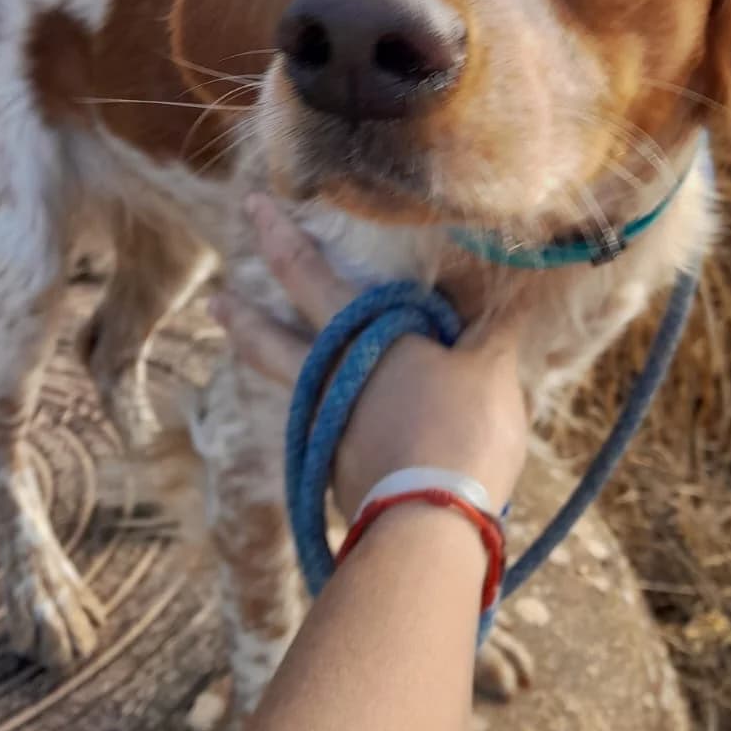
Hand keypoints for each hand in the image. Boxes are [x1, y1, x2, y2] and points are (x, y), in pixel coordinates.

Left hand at [213, 195, 529, 517]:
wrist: (430, 524)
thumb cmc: (460, 429)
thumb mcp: (490, 368)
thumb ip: (493, 328)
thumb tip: (516, 284)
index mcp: (361, 336)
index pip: (307, 272)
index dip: (279, 236)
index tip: (253, 205)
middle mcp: (329, 377)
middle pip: (271, 338)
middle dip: (242, 312)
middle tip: (214, 298)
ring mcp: (325, 427)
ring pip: (286, 384)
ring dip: (263, 359)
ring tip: (245, 342)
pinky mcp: (335, 473)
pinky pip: (323, 426)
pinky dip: (324, 411)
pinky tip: (341, 415)